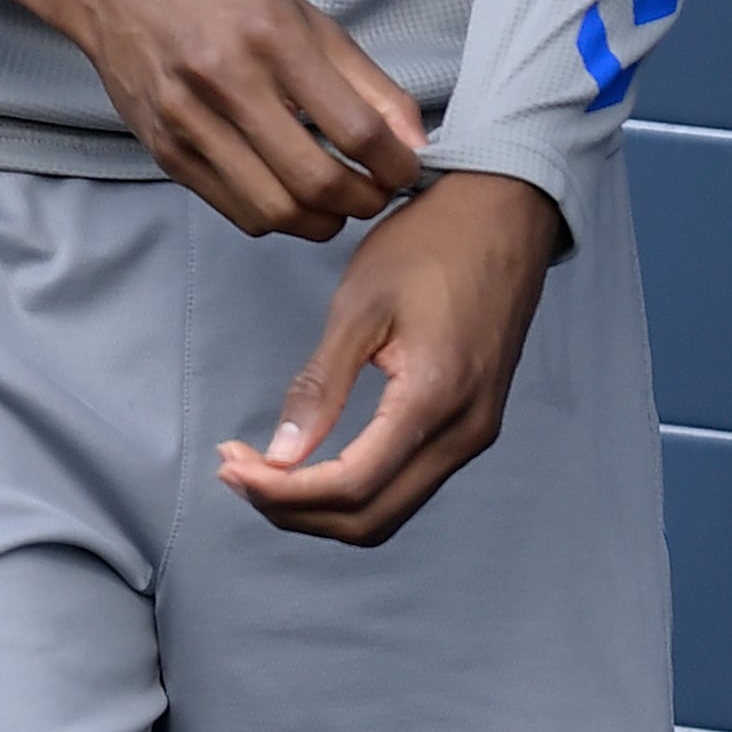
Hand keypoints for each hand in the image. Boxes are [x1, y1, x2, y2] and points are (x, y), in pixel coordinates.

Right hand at [0, 0, 425, 239]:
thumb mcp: (302, 13)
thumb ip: (366, 80)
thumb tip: (416, 143)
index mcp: (271, 39)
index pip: (356, 130)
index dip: (397, 165)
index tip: (406, 168)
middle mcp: (225, 82)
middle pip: (317, 181)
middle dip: (366, 202)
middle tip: (377, 193)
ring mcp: (186, 121)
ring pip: (275, 210)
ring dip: (322, 221)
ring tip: (337, 203)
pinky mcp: (163, 149)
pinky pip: (236, 210)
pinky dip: (276, 217)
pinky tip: (287, 193)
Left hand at [215, 169, 564, 544]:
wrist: (503, 214)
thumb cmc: (428, 247)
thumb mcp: (359, 306)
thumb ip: (321, 385)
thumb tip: (280, 456)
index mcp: (435, 400)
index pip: (353, 486)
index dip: (283, 492)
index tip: (228, 468)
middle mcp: (465, 434)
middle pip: (371, 518)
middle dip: (295, 509)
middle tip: (233, 472)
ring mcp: (474, 433)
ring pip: (390, 509)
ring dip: (320, 504)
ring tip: (260, 468)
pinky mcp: (470, 424)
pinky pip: (407, 481)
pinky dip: (352, 485)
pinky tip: (307, 458)